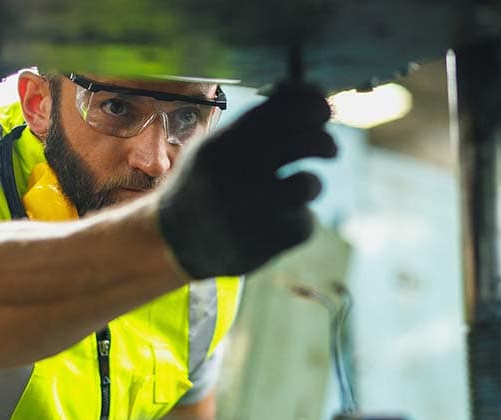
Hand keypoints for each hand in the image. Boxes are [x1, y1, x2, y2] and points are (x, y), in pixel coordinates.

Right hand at [158, 83, 336, 278]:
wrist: (171, 241)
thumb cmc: (202, 184)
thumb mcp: (212, 145)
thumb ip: (252, 123)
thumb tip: (305, 95)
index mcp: (223, 144)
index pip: (283, 110)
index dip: (312, 104)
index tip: (322, 110)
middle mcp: (235, 174)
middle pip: (305, 143)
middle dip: (325, 142)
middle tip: (329, 149)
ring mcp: (250, 211)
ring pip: (309, 184)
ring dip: (311, 183)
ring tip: (301, 187)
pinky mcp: (264, 244)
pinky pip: (305, 223)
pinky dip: (300, 220)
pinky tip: (282, 220)